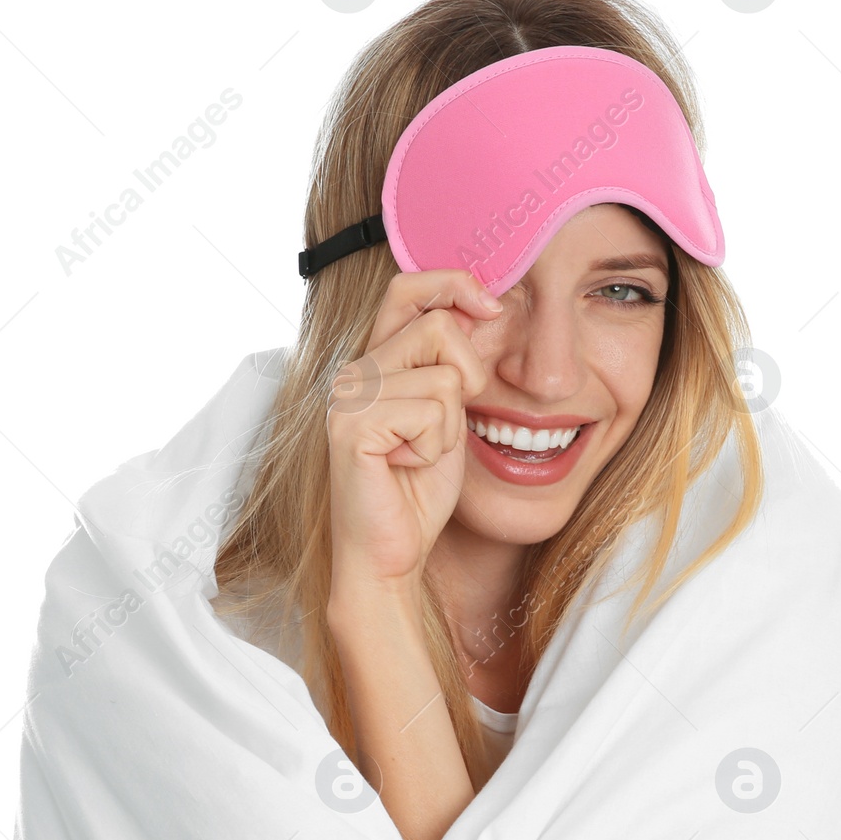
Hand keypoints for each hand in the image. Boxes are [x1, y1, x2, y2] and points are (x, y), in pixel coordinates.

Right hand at [325, 269, 500, 609]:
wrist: (391, 554)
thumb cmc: (417, 490)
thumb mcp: (448, 414)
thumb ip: (452, 365)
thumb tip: (481, 309)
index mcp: (375, 360)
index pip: (409, 288)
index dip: (455, 285)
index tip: (492, 308)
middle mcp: (354, 370)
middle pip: (439, 327)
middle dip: (467, 378)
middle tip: (444, 427)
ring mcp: (348, 397)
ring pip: (443, 378)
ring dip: (449, 426)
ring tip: (418, 454)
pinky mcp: (352, 427)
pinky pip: (430, 412)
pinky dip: (435, 447)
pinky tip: (406, 467)